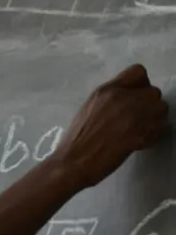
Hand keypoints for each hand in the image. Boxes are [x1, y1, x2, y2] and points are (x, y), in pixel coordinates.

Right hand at [53, 64, 168, 189]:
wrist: (73, 161)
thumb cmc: (76, 139)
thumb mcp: (90, 108)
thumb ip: (110, 99)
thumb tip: (128, 100)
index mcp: (107, 90)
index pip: (138, 72)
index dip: (141, 85)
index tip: (135, 98)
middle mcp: (122, 97)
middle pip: (153, 92)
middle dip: (149, 106)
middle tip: (137, 121)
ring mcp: (133, 114)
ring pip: (161, 109)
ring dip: (154, 120)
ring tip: (139, 132)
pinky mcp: (142, 131)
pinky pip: (160, 127)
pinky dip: (153, 135)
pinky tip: (139, 142)